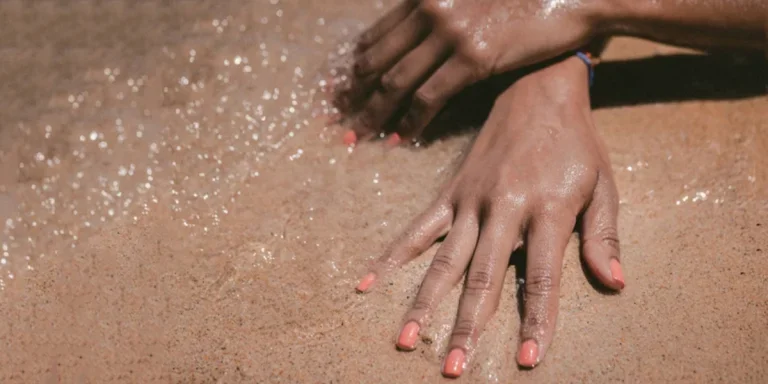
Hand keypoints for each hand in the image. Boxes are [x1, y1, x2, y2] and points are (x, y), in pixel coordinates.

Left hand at [337, 0, 608, 141]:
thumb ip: (443, 13)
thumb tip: (421, 40)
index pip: (377, 34)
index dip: (355, 65)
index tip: (341, 88)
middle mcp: (430, 9)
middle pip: (377, 58)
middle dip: (353, 92)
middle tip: (337, 117)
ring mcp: (450, 33)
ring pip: (395, 81)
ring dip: (373, 112)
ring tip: (357, 136)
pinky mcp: (473, 57)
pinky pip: (429, 96)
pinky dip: (410, 120)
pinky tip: (399, 137)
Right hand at [354, 57, 624, 376]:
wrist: (537, 89)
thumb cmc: (576, 142)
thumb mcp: (603, 184)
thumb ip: (603, 235)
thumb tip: (615, 283)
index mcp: (547, 208)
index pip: (541, 276)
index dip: (536, 320)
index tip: (528, 358)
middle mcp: (503, 207)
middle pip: (483, 276)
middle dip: (468, 325)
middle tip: (453, 366)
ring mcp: (471, 199)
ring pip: (445, 259)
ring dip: (424, 301)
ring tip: (406, 339)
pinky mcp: (451, 192)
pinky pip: (418, 229)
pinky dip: (393, 256)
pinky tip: (369, 281)